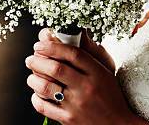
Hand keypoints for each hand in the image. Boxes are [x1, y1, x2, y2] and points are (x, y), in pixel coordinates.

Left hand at [25, 29, 139, 124]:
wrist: (117, 124)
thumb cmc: (111, 95)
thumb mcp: (106, 70)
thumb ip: (92, 52)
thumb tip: (80, 33)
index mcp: (97, 72)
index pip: (72, 53)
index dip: (53, 46)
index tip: (41, 44)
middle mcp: (86, 87)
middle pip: (56, 68)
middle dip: (38, 60)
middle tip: (31, 58)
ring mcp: (76, 105)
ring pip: (46, 87)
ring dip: (33, 78)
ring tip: (32, 76)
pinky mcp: (68, 120)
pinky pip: (44, 107)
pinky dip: (36, 98)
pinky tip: (36, 94)